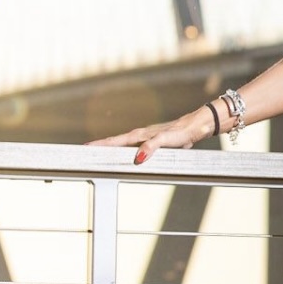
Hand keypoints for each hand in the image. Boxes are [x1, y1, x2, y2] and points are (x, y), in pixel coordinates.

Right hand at [88, 107, 211, 164]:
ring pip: (125, 144)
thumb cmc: (183, 132)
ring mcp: (147, 138)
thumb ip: (152, 147)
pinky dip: (127, 151)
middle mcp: (141, 135)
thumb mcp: (166, 140)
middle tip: (85, 151)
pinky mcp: (155, 142)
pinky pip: (136, 148)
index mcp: (140, 135)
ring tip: (100, 154)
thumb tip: (138, 158)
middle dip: (101, 146)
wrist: (197, 126)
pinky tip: (128, 156)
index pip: (116, 141)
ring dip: (112, 148)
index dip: (101, 145)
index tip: (85, 148)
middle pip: (117, 142)